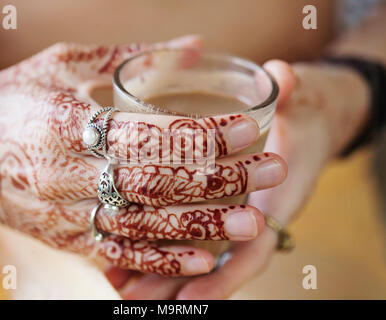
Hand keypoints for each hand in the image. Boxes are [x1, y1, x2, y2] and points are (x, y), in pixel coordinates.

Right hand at [0, 37, 287, 276]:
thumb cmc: (13, 99)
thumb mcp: (64, 64)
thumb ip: (133, 57)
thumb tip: (196, 47)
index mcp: (72, 122)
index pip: (154, 132)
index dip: (207, 132)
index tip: (251, 128)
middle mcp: (72, 173)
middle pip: (160, 181)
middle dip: (222, 178)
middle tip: (272, 171)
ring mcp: (69, 213)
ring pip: (147, 225)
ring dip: (205, 225)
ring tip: (254, 221)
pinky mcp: (67, 239)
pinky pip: (121, 254)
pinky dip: (164, 261)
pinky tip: (205, 260)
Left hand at [118, 60, 369, 297]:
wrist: (306, 129)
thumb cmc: (301, 121)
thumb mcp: (299, 108)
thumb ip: (290, 93)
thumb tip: (280, 73)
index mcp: (275, 204)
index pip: (251, 251)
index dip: (223, 276)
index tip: (191, 296)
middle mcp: (251, 221)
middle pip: (213, 265)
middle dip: (175, 282)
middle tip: (134, 298)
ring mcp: (233, 218)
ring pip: (195, 257)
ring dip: (159, 273)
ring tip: (119, 286)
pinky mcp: (219, 211)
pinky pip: (188, 238)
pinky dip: (158, 251)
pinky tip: (124, 259)